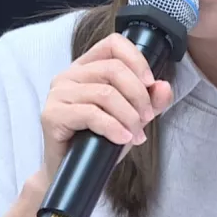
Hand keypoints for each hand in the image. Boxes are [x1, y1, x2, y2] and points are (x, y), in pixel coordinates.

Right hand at [39, 33, 172, 182]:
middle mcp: (68, 75)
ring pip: (105, 93)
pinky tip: (123, 138)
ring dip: (129, 116)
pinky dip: (113, 127)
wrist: (72, 172)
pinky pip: (90, 114)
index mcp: (86, 67)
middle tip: (147, 118)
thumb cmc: (98, 141)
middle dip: (138, 95)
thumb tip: (164, 87)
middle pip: (113, 69)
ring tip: (135, 133)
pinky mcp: (52, 115)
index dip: (136, 60)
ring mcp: (58, 94)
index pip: (113, 44)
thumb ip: (150, 101)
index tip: (150, 83)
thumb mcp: (131, 117)